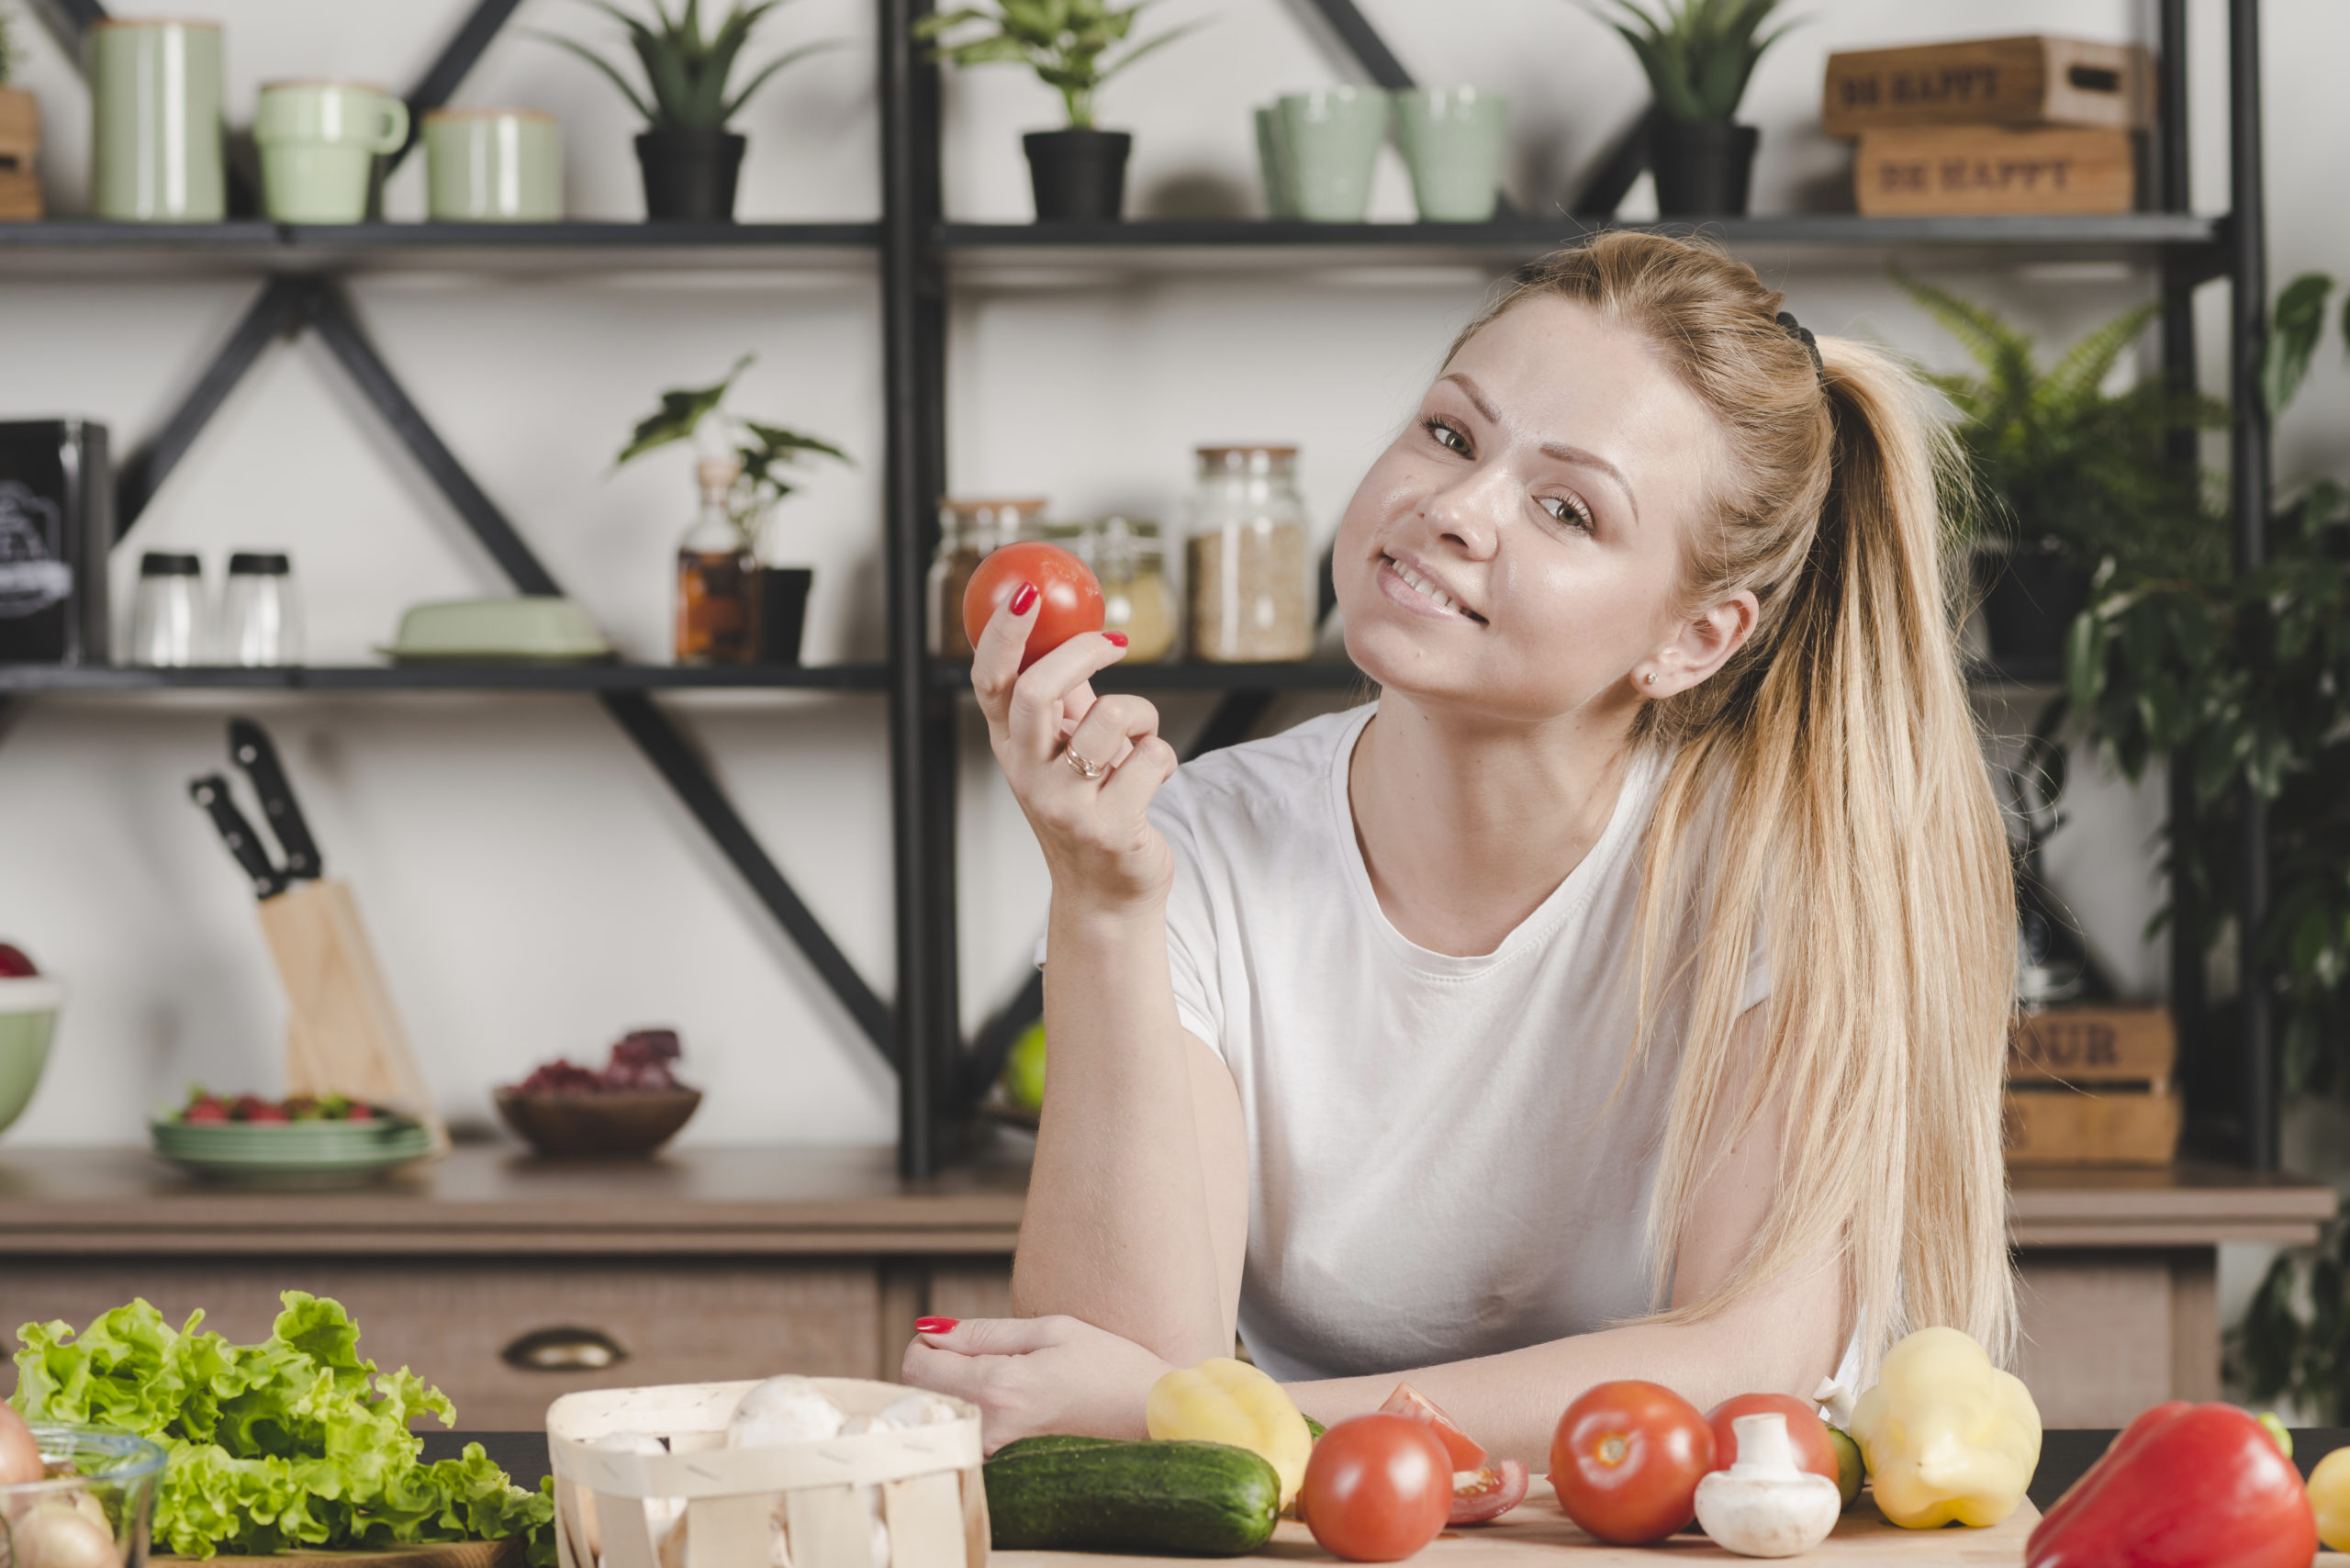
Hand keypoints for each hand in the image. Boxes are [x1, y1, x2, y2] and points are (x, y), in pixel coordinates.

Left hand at [900, 1315, 1174, 1452]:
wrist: (1153, 1418)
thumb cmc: (1109, 1366)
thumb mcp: (1051, 1330)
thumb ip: (983, 1333)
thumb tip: (930, 1331)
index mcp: (1000, 1386)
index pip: (917, 1367)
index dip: (926, 1345)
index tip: (952, 1340)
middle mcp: (992, 1428)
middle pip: (921, 1396)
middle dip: (937, 1370)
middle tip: (981, 1359)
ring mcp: (1000, 1456)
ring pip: (943, 1419)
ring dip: (955, 1397)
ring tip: (1003, 1385)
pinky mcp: (1009, 1470)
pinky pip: (966, 1441)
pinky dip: (972, 1421)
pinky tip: (1009, 1411)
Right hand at [970, 588, 1179, 912]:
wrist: (1107, 893)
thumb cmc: (1091, 807)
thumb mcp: (1066, 749)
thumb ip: (1066, 697)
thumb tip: (1074, 630)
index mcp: (1011, 748)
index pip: (990, 682)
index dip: (1003, 634)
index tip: (1026, 592)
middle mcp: (1028, 775)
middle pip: (1037, 691)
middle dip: (1081, 654)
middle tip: (1114, 642)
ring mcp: (1065, 805)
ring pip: (1111, 719)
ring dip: (1142, 714)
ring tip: (1142, 737)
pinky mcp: (1109, 828)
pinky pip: (1153, 757)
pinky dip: (1164, 756)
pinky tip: (1153, 779)